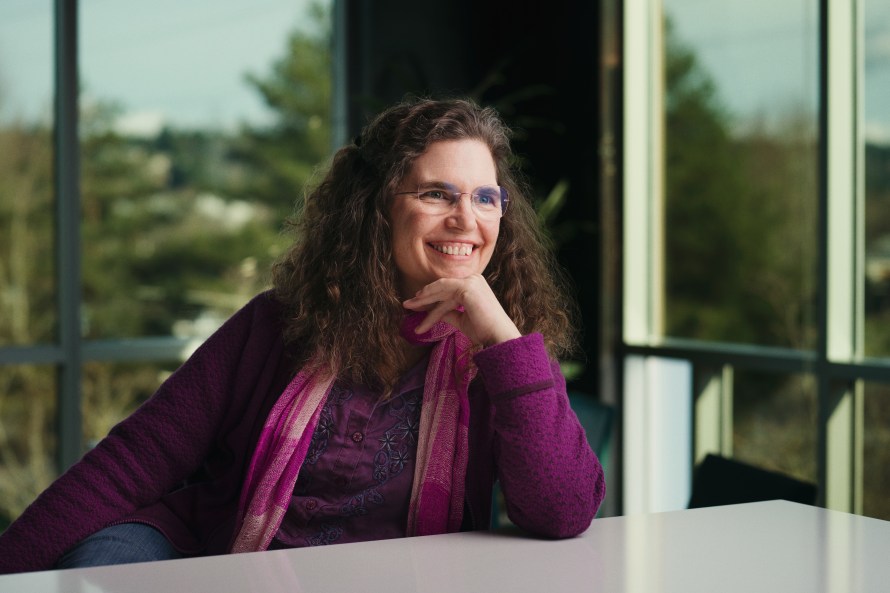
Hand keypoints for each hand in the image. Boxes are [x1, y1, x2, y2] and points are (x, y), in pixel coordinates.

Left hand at [402, 275, 521, 346]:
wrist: (498, 336)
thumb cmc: (484, 330)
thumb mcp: (462, 319)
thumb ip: (449, 312)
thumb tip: (435, 312)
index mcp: (474, 284)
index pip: (448, 290)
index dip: (431, 297)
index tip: (417, 305)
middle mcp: (474, 279)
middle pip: (442, 287)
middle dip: (423, 297)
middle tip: (407, 304)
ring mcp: (471, 281)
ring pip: (440, 290)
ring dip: (423, 299)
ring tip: (409, 306)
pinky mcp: (467, 287)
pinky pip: (443, 293)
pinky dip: (430, 300)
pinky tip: (419, 306)